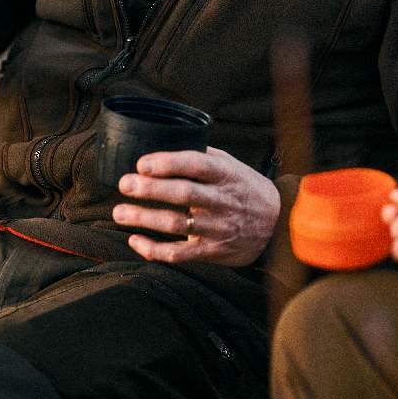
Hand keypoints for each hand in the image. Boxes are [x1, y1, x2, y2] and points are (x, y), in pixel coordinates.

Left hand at [113, 147, 280, 267]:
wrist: (278, 226)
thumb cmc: (248, 190)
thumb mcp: (233, 166)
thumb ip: (204, 156)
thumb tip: (168, 144)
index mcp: (226, 175)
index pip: (196, 165)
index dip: (168, 163)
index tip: (142, 163)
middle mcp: (222, 200)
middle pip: (183, 194)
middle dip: (150, 189)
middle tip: (124, 184)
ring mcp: (217, 228)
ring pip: (177, 224)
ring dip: (145, 219)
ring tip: (119, 213)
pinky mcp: (212, 252)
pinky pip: (179, 254)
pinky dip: (154, 249)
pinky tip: (135, 240)